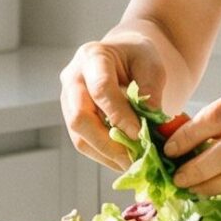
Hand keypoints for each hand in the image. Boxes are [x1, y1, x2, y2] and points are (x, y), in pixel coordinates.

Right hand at [60, 37, 163, 170]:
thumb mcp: (152, 65)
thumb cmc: (138, 58)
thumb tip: (148, 124)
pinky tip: (124, 160)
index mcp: (92, 57)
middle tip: (133, 158)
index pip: (100, 89)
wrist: (123, 57)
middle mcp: (72, 79)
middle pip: (79, 117)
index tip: (139, 134)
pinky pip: (83, 143)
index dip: (119, 114)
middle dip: (107, 142)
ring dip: (106, 154)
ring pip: (79, 136)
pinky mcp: (72, 118)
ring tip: (132, 164)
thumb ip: (150, 90)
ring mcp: (68, 101)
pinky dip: (104, 156)